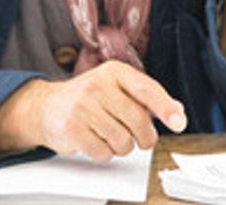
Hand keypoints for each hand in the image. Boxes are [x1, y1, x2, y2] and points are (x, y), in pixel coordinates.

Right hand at [28, 60, 186, 161]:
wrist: (47, 106)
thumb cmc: (89, 98)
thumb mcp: (118, 88)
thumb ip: (147, 99)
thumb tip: (177, 112)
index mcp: (115, 72)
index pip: (147, 89)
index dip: (166, 107)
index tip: (179, 122)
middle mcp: (99, 85)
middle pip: (137, 120)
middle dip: (145, 137)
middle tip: (143, 140)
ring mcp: (83, 106)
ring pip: (122, 140)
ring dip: (122, 146)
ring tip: (112, 136)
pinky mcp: (72, 128)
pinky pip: (103, 152)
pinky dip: (104, 153)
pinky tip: (96, 141)